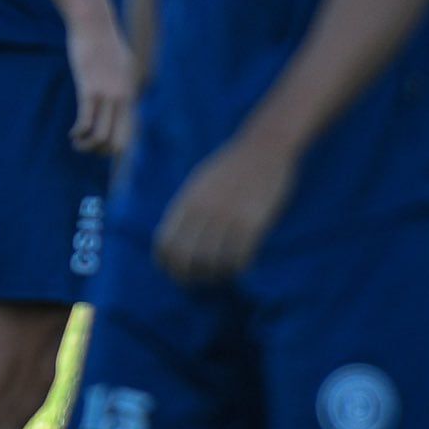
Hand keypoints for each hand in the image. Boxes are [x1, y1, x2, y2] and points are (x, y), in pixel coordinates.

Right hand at [65, 15, 135, 155]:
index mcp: (131, 94)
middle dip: (101, 152)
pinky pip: (86, 121)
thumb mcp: (123, 62)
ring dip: (87, 146)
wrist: (94, 23)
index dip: (114, 146)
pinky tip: (72, 132)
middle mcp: (123, 98)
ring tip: (76, 141)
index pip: (130, 133)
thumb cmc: (104, 40)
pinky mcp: (89, 89)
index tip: (99, 144)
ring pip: (101, 136)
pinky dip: (78, 133)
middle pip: (118, 141)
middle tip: (86, 146)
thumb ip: (125, 80)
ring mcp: (107, 94)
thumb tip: (123, 90)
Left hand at [153, 135, 296, 284]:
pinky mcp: (252, 221)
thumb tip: (174, 238)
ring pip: (212, 261)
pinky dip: (238, 268)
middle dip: (189, 276)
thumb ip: (186, 209)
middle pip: (185, 258)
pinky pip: (239, 257)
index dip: (167, 264)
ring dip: (215, 275)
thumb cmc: (230, 166)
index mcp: (186, 202)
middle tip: (199, 281)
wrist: (263, 147)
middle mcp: (202, 211)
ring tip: (221, 275)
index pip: (165, 243)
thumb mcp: (198, 183)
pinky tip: (241, 266)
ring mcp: (227, 217)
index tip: (175, 272)